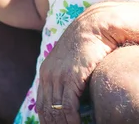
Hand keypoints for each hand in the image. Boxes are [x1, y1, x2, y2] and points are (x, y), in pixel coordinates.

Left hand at [36, 3, 118, 123]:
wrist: (96, 25)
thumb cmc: (91, 45)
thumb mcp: (74, 62)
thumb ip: (71, 78)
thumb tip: (78, 97)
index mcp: (46, 72)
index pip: (42, 105)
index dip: (49, 121)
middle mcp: (48, 75)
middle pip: (46, 112)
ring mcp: (58, 76)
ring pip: (56, 112)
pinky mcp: (71, 77)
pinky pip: (68, 108)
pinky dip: (73, 121)